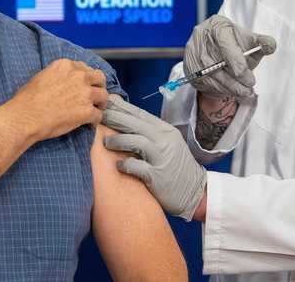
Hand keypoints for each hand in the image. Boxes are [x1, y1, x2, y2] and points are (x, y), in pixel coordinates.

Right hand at [8, 59, 107, 141]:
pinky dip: (95, 120)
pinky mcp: (87, 111)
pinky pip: (99, 115)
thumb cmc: (28, 98)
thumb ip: (58, 75)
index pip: (85, 68)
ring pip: (104, 96)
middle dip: (99, 86)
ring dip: (100, 103)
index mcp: (66, 66)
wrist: (26, 116)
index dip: (86, 78)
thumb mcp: (42, 76)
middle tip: (96, 95)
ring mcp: (85, 93)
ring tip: (96, 109)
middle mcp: (79, 76)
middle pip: (100, 78)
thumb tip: (63, 81)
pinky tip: (89, 123)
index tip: (85, 85)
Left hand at [102, 95, 205, 220]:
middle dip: (115, 118)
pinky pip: (137, 166)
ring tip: (106, 142)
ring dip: (118, 140)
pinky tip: (118, 165)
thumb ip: (148, 132)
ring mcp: (161, 158)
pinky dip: (126, 164)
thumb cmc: (175, 166)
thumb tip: (124, 120)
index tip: (106, 102)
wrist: (195, 192)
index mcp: (165, 130)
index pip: (140, 114)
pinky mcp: (157, 176)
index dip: (122, 107)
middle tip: (99, 116)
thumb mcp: (166, 143)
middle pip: (135, 124)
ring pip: (136, 141)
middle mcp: (164, 140)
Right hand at [184, 14, 275, 97]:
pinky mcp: (189, 68)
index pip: (223, 40)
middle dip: (236, 77)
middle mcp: (200, 36)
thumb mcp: (249, 41)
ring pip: (212, 75)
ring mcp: (193, 52)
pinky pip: (206, 82)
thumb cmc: (235, 45)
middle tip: (250, 84)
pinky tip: (232, 90)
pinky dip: (221, 89)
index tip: (244, 72)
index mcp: (217, 25)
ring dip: (230, 86)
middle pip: (217, 61)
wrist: (216, 51)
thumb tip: (270, 45)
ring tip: (245, 91)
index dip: (234, 58)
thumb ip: (262, 42)